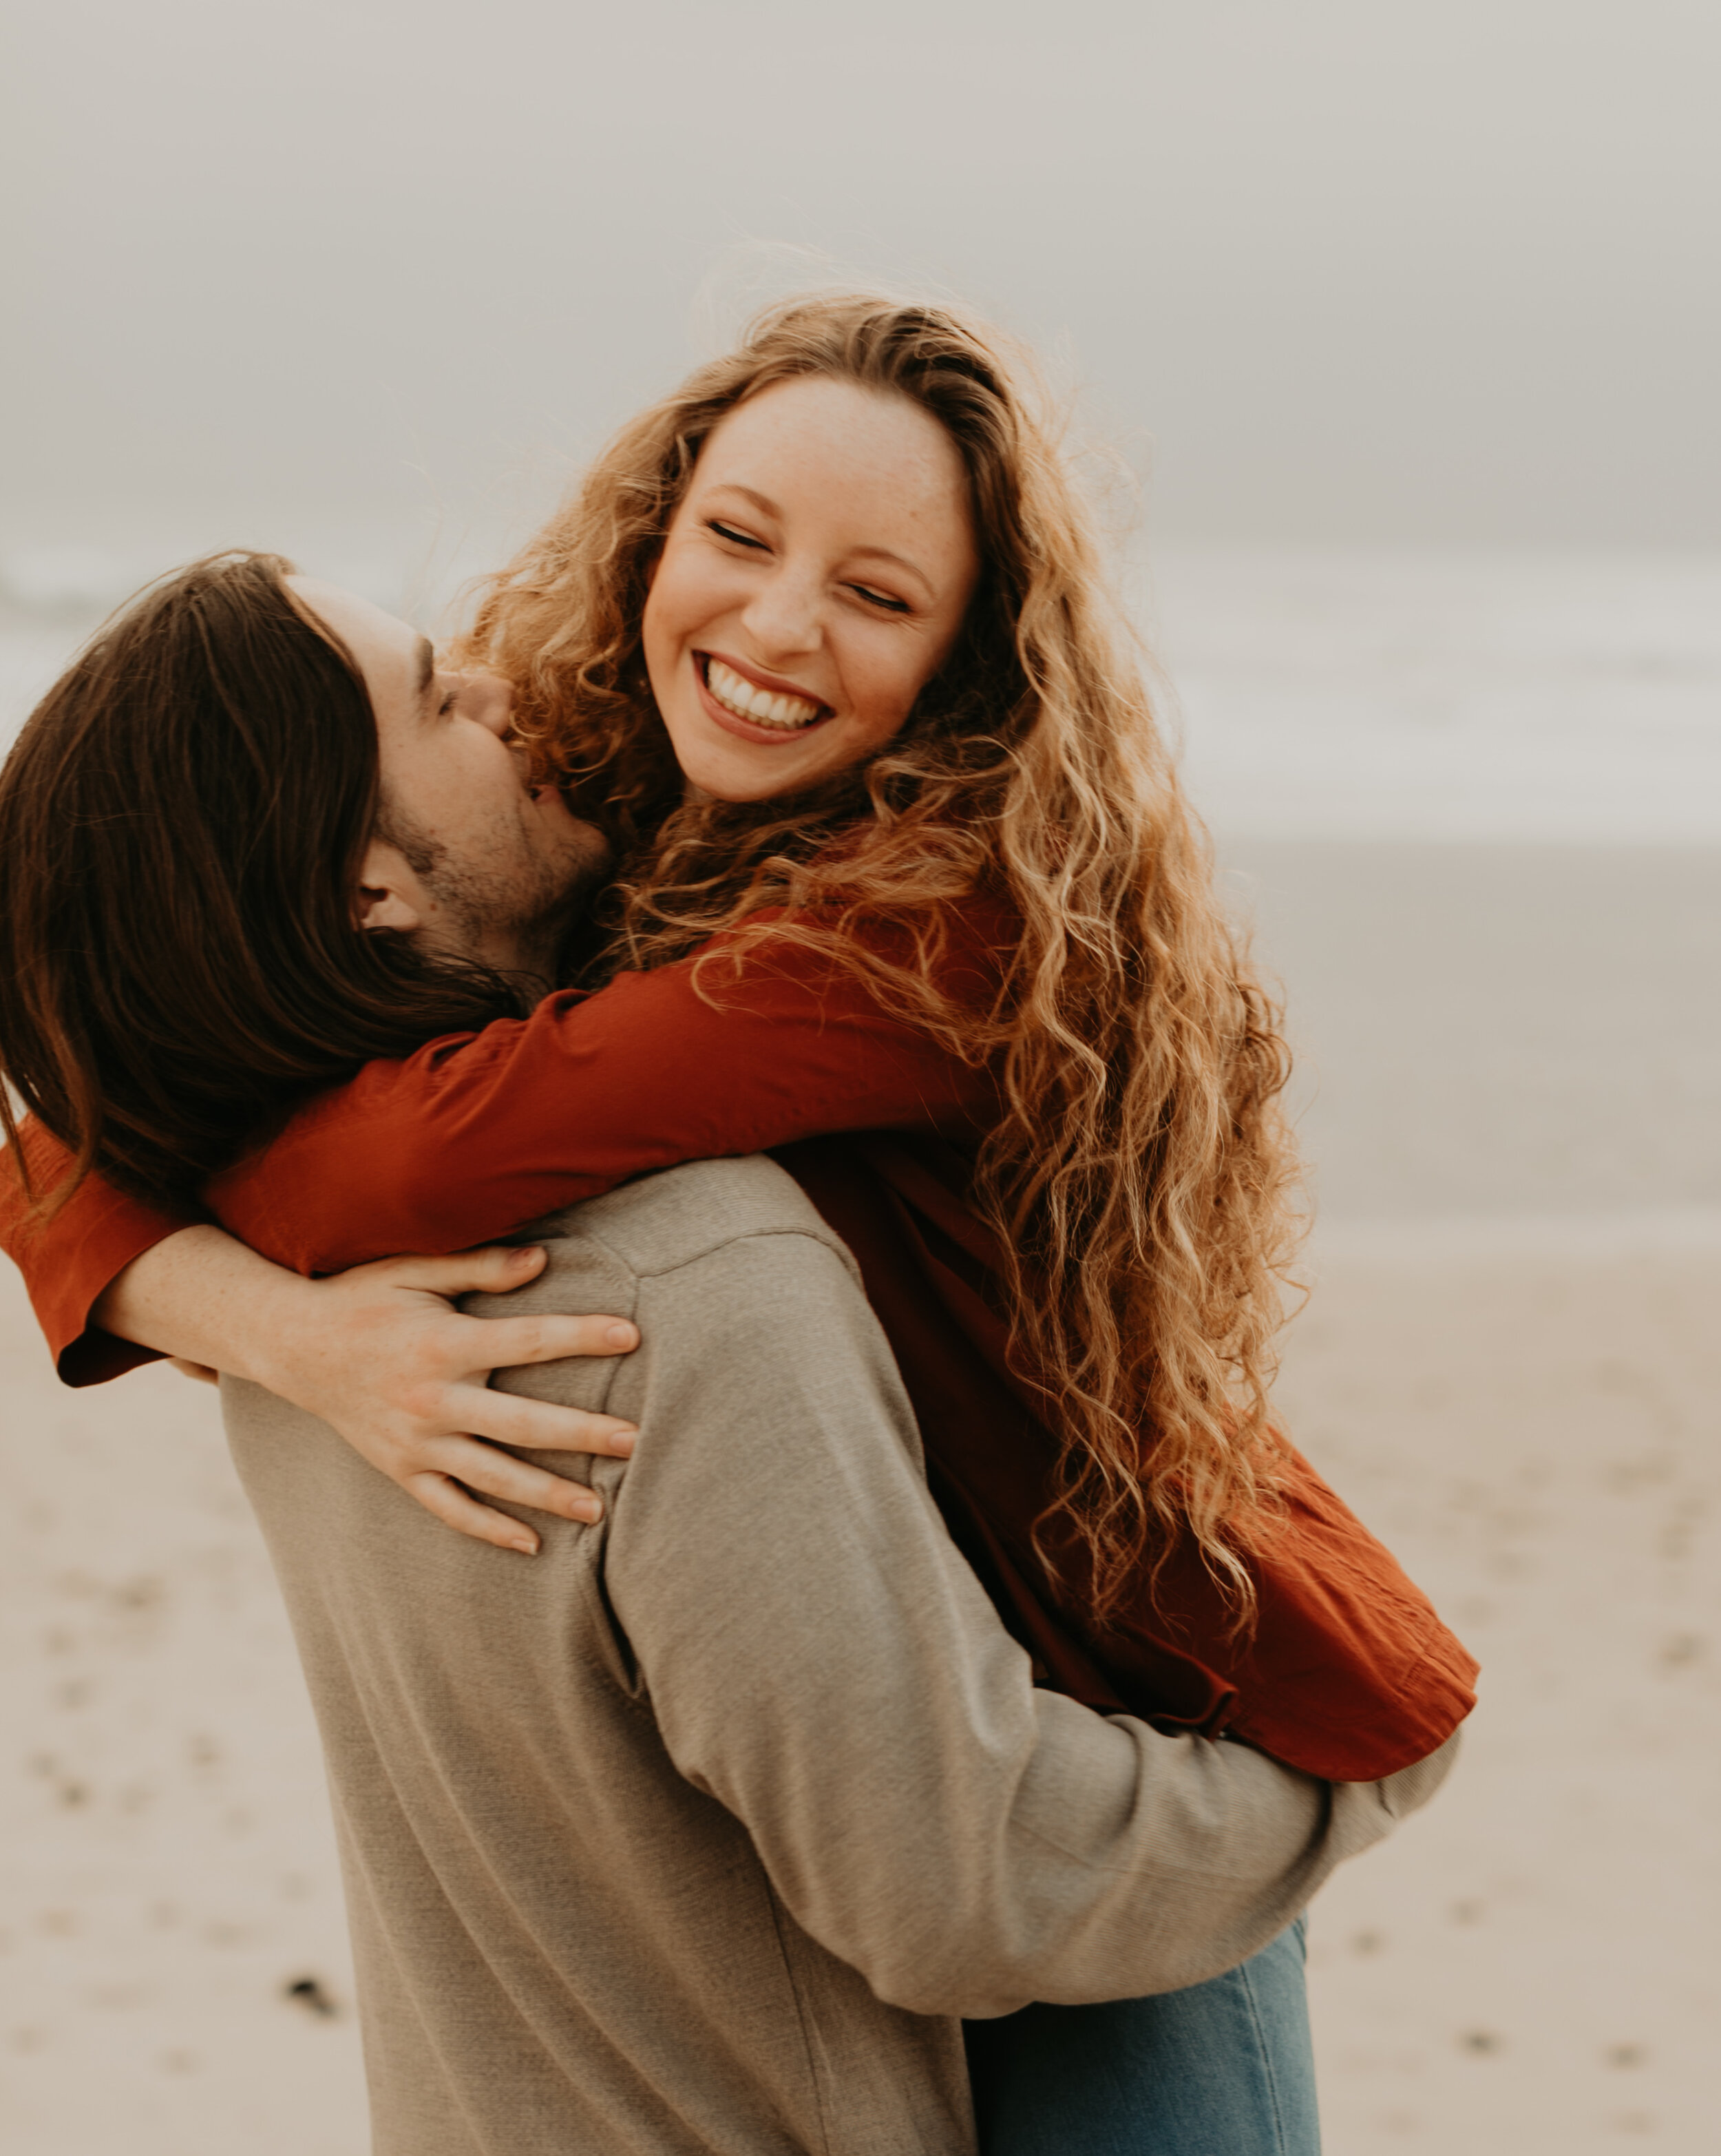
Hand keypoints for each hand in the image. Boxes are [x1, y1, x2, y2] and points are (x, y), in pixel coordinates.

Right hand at [249, 1244, 638, 1555]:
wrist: (293, 1346)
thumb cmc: (363, 1297)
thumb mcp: (414, 1269)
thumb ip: (480, 1266)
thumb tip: (543, 1260)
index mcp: (441, 1344)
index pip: (527, 1341)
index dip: (581, 1336)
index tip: (632, 1334)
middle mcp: (431, 1400)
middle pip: (520, 1423)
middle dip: (580, 1433)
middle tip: (634, 1441)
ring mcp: (415, 1443)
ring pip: (492, 1477)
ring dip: (547, 1494)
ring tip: (599, 1508)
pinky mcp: (401, 1470)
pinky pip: (450, 1508)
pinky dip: (488, 1529)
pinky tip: (532, 1545)